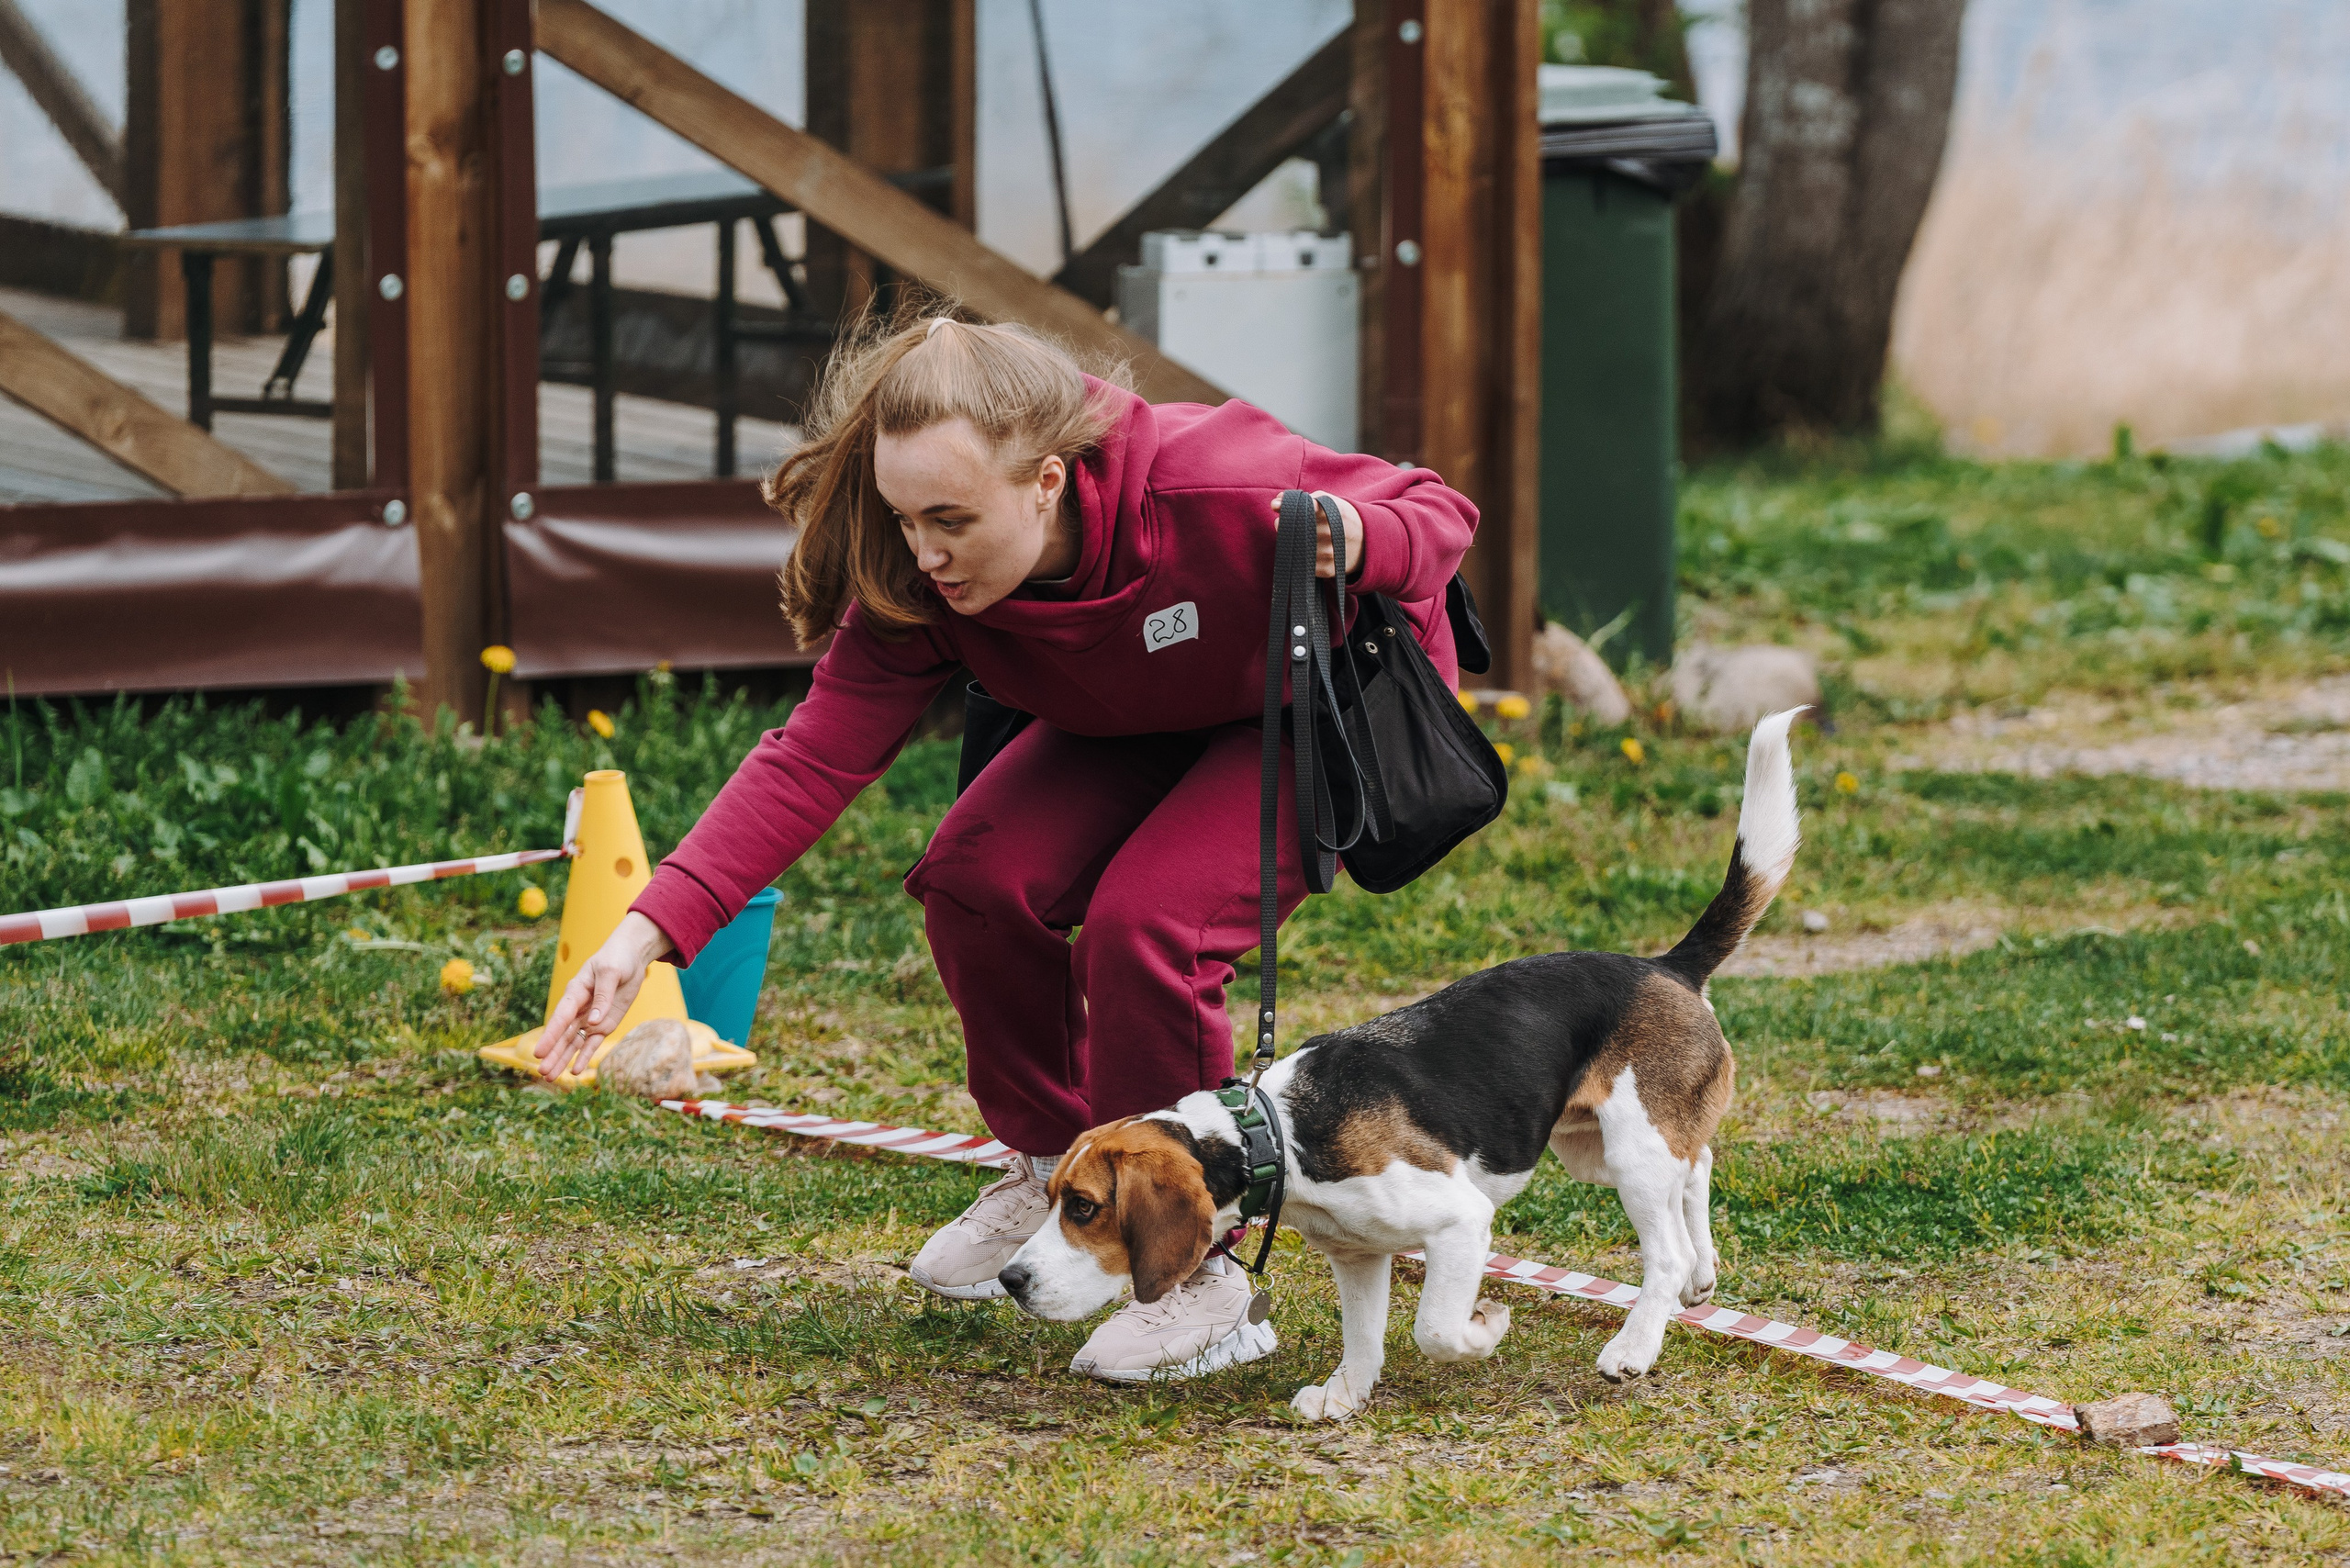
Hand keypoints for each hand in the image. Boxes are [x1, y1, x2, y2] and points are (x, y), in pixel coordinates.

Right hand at [534, 911, 672, 1079]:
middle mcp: (578, 1008)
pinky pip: (592, 1042)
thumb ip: (603, 996)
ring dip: (563, 1059)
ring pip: (574, 1042)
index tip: (539, 1053)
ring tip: (551, 1078)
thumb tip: (594, 1021)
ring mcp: (590, 1018)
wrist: (629, 958)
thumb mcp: (610, 972)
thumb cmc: (615, 959)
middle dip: (553, 1054)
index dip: (550, 1036)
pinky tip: (575, 1070)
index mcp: (575, 992)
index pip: (561, 1017)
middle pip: (563, 1035)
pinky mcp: (604, 1024)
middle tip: (542, 1072)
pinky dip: (584, 1056)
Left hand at [1270, 494, 1364, 579]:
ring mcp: (1329, 553)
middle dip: (1283, 524)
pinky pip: (1302, 562)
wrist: (1367, 542)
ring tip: (1294, 535)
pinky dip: (1298, 554)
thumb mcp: (1329, 502)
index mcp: (1333, 512)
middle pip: (1295, 529)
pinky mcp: (1327, 569)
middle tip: (1281, 522)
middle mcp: (1331, 533)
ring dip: (1288, 541)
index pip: (1302, 509)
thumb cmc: (1341, 518)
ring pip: (1295, 547)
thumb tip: (1276, 501)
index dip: (1286, 508)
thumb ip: (1304, 499)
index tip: (1275, 506)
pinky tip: (1303, 549)